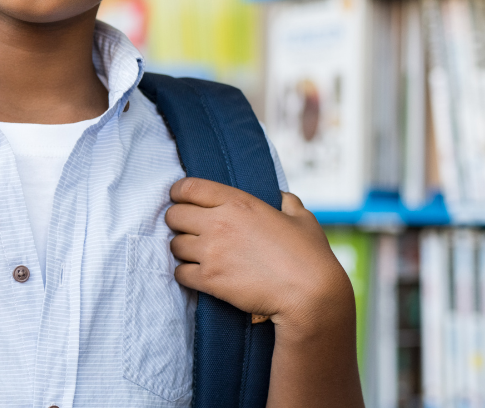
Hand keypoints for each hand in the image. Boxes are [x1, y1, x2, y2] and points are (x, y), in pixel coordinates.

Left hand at [165, 178, 353, 334]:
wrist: (311, 296)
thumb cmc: (310, 256)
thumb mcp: (303, 219)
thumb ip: (287, 203)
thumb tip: (281, 197)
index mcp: (238, 203)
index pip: (188, 188)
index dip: (179, 193)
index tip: (179, 200)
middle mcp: (219, 223)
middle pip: (173, 215)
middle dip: (178, 222)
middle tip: (189, 230)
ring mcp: (211, 252)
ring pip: (174, 245)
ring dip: (183, 249)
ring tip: (197, 254)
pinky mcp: (209, 279)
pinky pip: (180, 272)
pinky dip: (186, 274)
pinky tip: (198, 275)